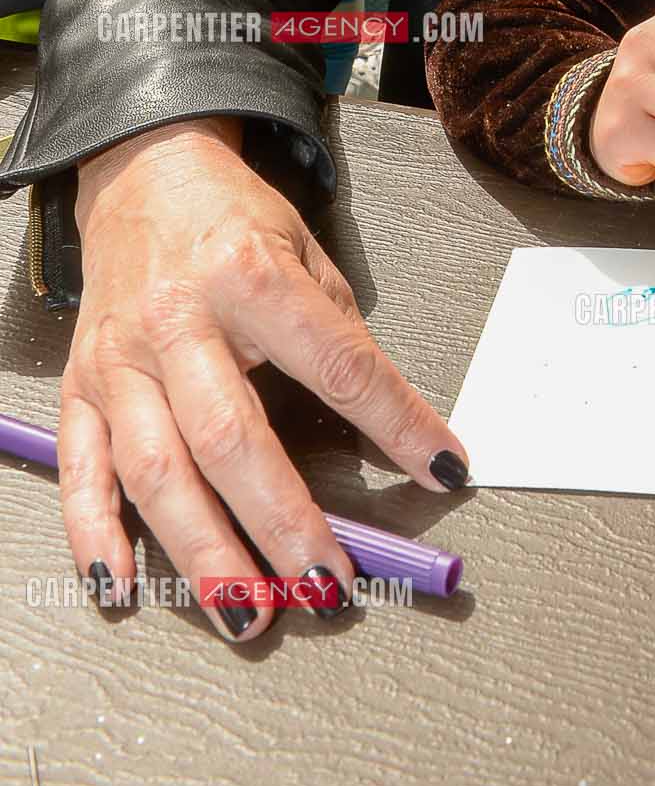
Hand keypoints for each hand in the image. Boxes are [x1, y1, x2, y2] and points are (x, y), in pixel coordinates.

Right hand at [63, 121, 468, 643]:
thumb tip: (398, 430)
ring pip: (156, 470)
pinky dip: (94, 536)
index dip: (396, 422)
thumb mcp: (308, 253)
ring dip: (203, 552)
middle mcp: (178, 320)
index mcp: (249, 276)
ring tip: (249, 613)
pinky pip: (82, 471)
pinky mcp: (80, 385)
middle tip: (327, 586)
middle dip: (282, 523)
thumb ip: (340, 338)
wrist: (144, 172)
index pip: (337, 364)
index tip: (443, 470)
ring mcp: (121, 359)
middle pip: (230, 438)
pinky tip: (121, 588)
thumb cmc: (236, 221)